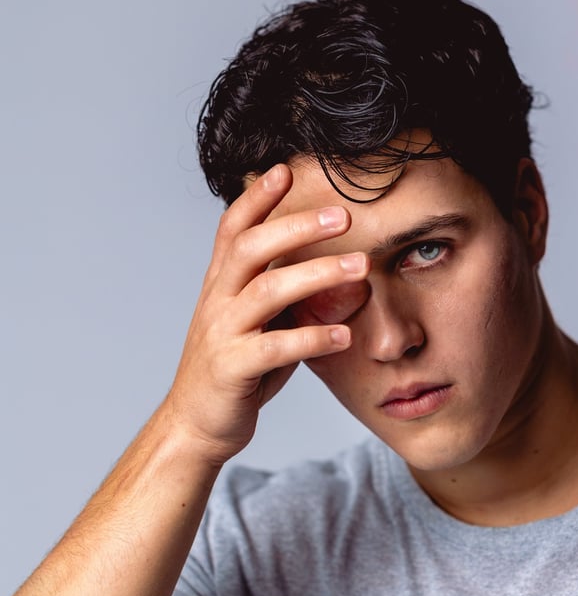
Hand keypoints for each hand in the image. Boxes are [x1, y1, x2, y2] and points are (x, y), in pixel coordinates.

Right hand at [163, 163, 369, 465]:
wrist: (198, 424)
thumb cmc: (237, 371)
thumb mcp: (258, 324)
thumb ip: (286, 297)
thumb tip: (339, 273)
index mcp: (220, 285)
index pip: (232, 229)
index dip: (256, 198)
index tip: (285, 170)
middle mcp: (216, 301)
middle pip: (251, 247)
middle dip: (297, 226)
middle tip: (343, 216)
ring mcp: (221, 333)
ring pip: (266, 291)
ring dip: (316, 274)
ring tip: (360, 267)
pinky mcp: (232, 369)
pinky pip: (274, 348)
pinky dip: (311, 337)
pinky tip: (344, 335)